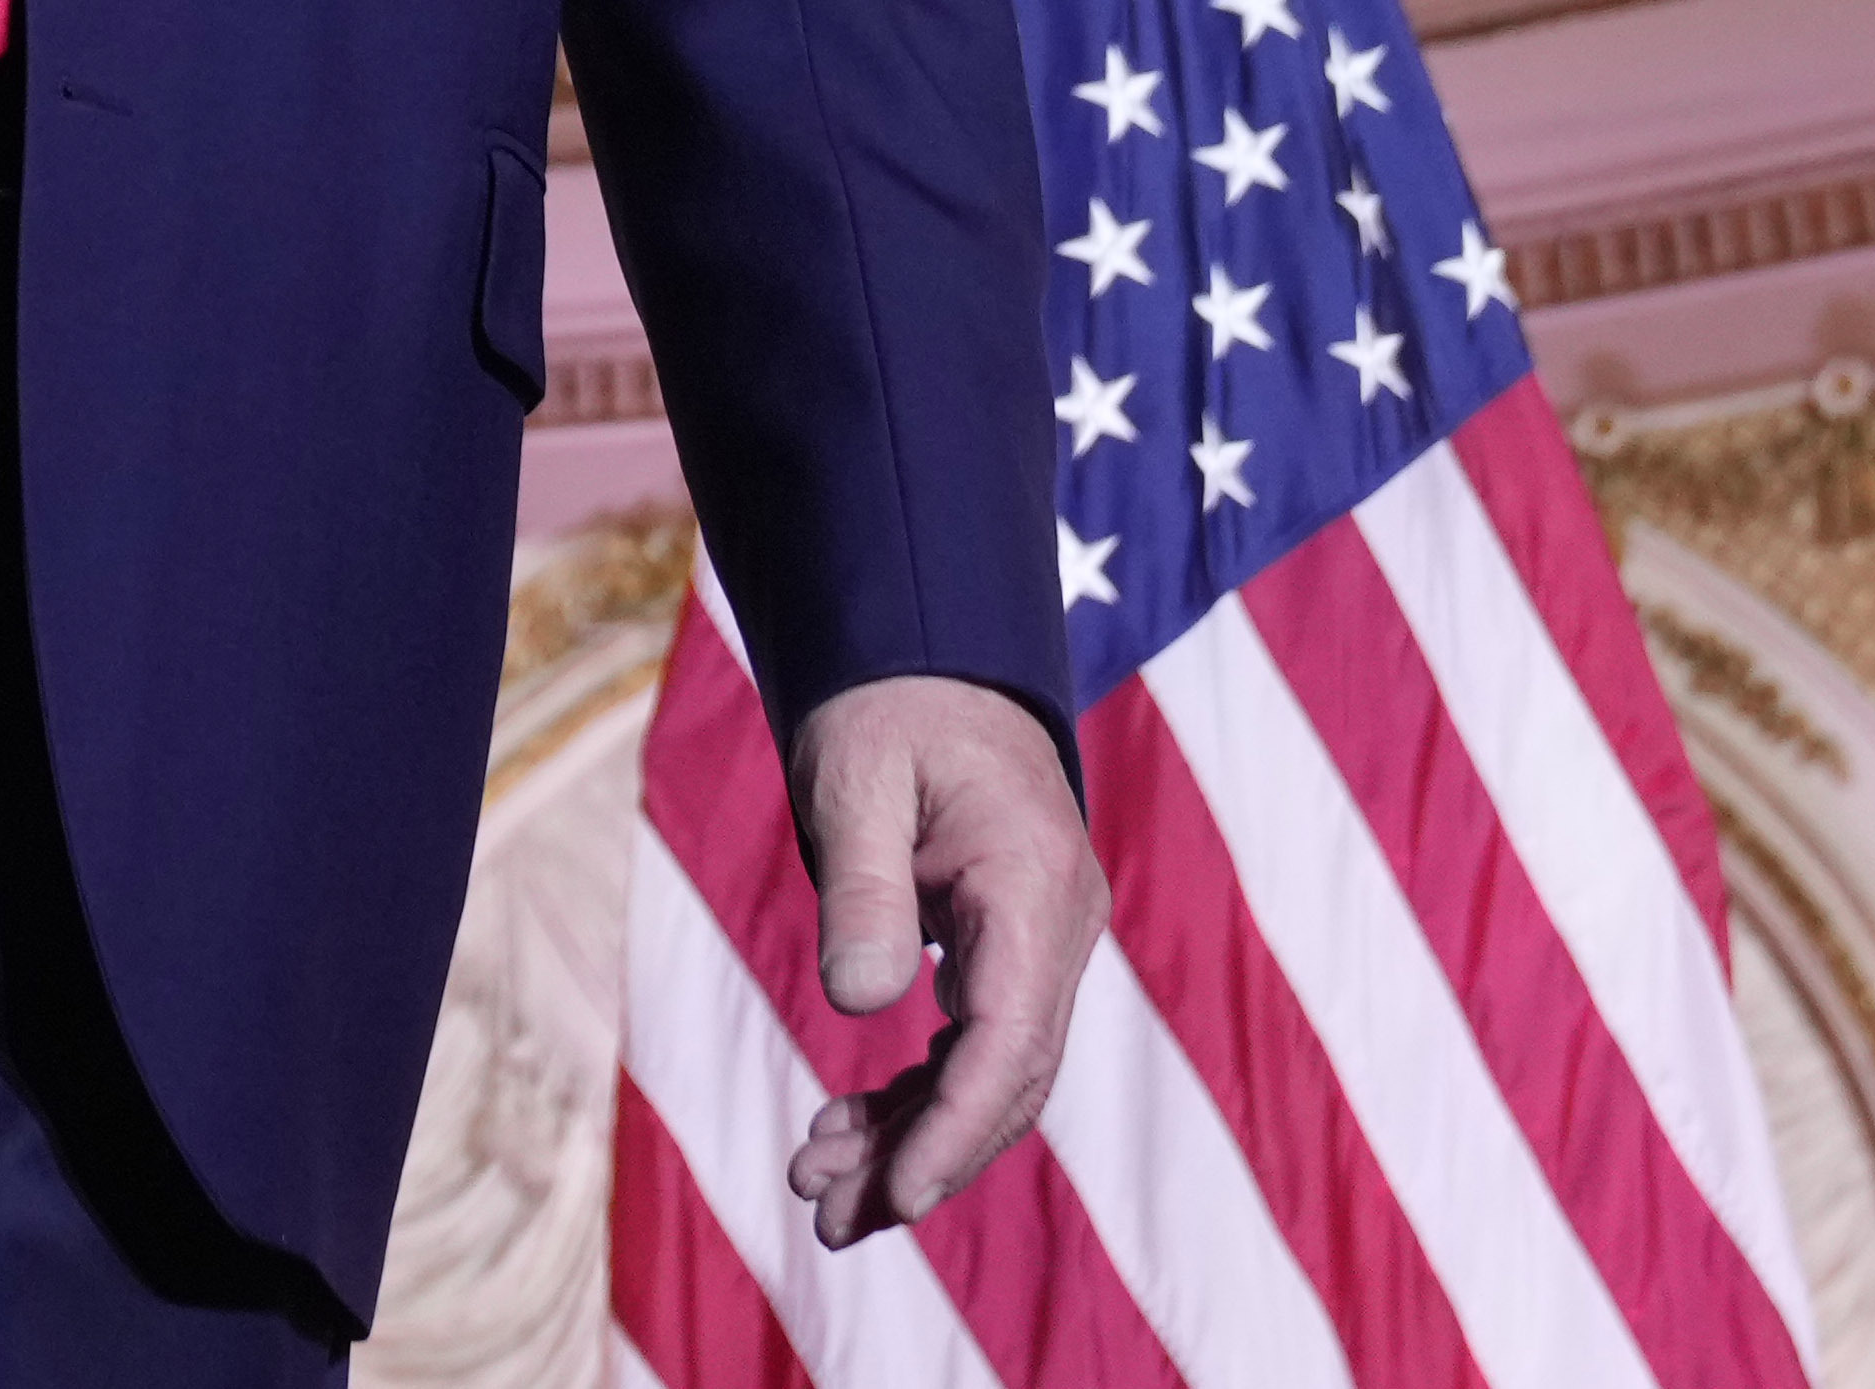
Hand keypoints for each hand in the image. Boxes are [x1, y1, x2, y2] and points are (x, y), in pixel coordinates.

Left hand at [778, 674, 1106, 1246]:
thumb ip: (863, 889)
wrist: (927, 657)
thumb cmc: (887, 708)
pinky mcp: (1009, 952)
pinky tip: (848, 1129)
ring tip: (817, 1187)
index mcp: (1033, 884)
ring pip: (991, 1076)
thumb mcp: (856, 780)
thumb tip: (862, 1003)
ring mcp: (1040, 942)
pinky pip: (975, 1046)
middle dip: (922, 1161)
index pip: (1010, 1041)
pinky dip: (917, 1096)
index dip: (956, 1132)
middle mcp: (1056, 925)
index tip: (894, 1198)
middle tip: (825, 1217)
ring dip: (912, 1140)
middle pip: (1006, 1080)